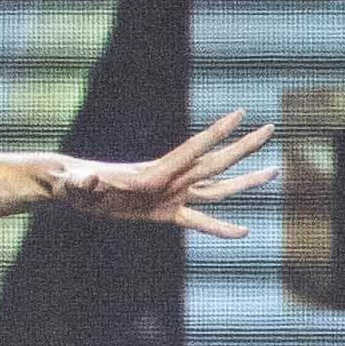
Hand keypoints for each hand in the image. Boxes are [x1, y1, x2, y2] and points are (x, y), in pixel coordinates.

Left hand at [45, 112, 278, 239]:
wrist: (71, 190)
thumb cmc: (69, 184)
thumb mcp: (73, 184)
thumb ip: (82, 181)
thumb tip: (87, 179)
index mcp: (153, 173)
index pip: (191, 149)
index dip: (216, 133)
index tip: (240, 113)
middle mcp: (169, 180)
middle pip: (215, 163)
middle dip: (243, 146)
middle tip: (271, 127)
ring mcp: (170, 196)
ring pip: (217, 189)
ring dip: (245, 182)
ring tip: (274, 171)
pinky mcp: (165, 214)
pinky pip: (199, 221)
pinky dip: (220, 227)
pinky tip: (242, 232)